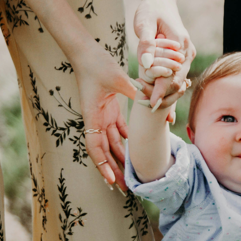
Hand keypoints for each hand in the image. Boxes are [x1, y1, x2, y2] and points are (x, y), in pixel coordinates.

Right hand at [72, 44, 139, 191]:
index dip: (102, 166)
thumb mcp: (117, 77)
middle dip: (113, 171)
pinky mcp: (109, 110)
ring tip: (131, 175)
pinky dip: (125, 141)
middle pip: (104, 151)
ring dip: (120, 159)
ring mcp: (102, 116)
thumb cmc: (97, 63)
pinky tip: (135, 151)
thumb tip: (153, 98)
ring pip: (112, 144)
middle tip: (125, 189)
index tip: (111, 182)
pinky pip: (118, 130)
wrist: (86, 52)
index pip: (95, 147)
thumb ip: (135, 90)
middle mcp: (95, 119)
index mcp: (92, 115)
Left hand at [134, 0, 196, 107]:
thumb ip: (146, 43)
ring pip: (178, 81)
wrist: (160, 1)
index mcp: (180, 44)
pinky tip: (158, 99)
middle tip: (147, 108)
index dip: (161, 90)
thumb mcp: (144, 23)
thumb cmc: (150, 10)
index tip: (150, 104)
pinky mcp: (183, 57)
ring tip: (151, 106)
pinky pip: (176, 76)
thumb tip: (146, 64)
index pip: (171, 74)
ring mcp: (187, 55)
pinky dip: (167, 87)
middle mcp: (187, 51)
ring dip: (166, 93)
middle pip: (177, 81)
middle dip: (163, 96)